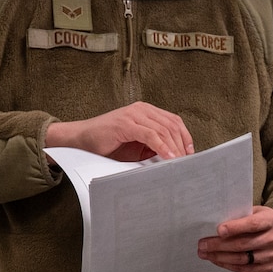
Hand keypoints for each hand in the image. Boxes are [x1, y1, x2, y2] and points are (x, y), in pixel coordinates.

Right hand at [46, 102, 192, 160]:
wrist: (81, 140)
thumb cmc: (108, 145)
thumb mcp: (137, 147)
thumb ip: (154, 147)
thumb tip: (174, 156)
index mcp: (146, 112)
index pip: (174, 121)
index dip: (185, 137)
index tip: (191, 154)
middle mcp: (141, 109)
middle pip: (172, 125)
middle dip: (182, 144)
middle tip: (187, 161)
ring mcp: (133, 114)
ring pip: (164, 129)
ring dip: (174, 148)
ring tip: (179, 162)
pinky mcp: (126, 123)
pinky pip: (150, 135)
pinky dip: (162, 147)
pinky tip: (168, 157)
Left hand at [198, 205, 272, 271]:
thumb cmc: (263, 220)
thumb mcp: (256, 211)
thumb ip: (241, 216)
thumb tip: (214, 223)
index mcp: (272, 220)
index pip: (252, 225)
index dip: (235, 228)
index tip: (218, 230)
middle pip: (243, 244)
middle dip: (219, 245)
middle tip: (202, 244)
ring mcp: (272, 255)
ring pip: (242, 259)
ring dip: (220, 257)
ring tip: (205, 253)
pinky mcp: (268, 268)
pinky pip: (245, 269)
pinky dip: (228, 265)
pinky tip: (217, 260)